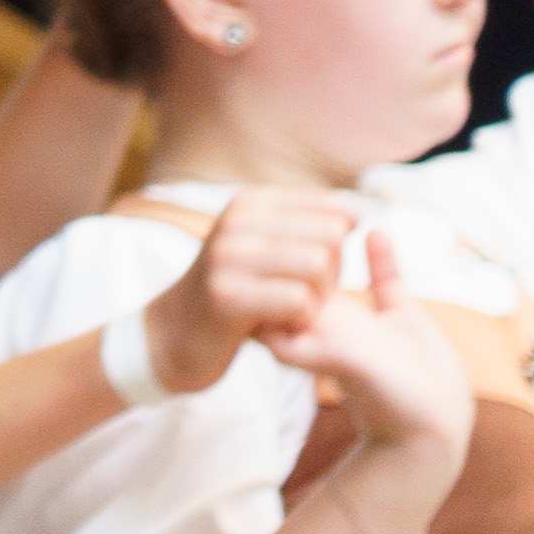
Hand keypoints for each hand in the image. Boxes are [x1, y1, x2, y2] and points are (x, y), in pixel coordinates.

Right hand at [144, 189, 357, 393]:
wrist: (176, 331)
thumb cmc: (237, 288)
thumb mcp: (260, 244)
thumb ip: (304, 225)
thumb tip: (357, 214)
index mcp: (249, 202)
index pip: (333, 209)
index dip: (343, 243)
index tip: (321, 264)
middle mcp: (236, 221)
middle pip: (331, 237)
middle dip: (335, 270)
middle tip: (312, 294)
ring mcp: (227, 257)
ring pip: (317, 266)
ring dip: (321, 297)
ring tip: (299, 310)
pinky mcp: (226, 297)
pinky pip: (299, 301)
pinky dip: (303, 320)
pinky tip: (284, 326)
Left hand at [261, 226, 474, 460]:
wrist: (431, 430)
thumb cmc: (384, 406)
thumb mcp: (345, 371)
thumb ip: (312, 352)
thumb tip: (272, 342)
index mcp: (311, 328)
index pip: (271, 292)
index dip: (265, 265)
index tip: (263, 235)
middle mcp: (330, 322)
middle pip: (298, 275)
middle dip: (293, 244)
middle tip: (296, 210)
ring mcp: (365, 319)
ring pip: (340, 273)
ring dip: (335, 245)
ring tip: (337, 216)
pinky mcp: (401, 320)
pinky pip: (387, 280)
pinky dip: (382, 256)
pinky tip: (379, 230)